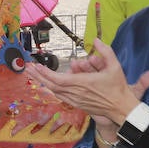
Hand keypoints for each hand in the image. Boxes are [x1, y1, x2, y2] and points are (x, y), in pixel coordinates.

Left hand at [24, 38, 148, 125]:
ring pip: (54, 92)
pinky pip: (60, 96)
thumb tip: (95, 40)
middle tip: (27, 68)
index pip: (59, 79)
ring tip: (32, 75)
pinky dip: (51, 90)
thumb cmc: (118, 87)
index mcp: (83, 83)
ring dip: (42, 83)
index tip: (36, 66)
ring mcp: (75, 100)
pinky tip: (45, 85)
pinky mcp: (77, 104)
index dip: (46, 73)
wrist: (121, 108)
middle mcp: (76, 93)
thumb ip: (106, 51)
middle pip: (51, 85)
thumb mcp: (115, 66)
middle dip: (38, 76)